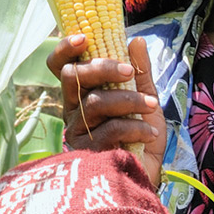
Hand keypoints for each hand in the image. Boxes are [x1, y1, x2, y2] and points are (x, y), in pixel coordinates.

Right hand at [46, 33, 163, 180]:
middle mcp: (72, 111)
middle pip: (73, 77)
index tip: (84, 38)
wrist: (148, 176)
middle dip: (103, 69)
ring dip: (129, 101)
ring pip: (95, 103)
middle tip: (129, 72)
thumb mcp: (146, 100)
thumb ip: (140, 72)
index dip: (65, 49)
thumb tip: (136, 40)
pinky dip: (135, 127)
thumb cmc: (142, 138)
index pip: (61, 67)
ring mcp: (77, 132)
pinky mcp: (88, 153)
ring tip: (153, 107)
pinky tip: (150, 134)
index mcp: (82, 94)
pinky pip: (110, 130)